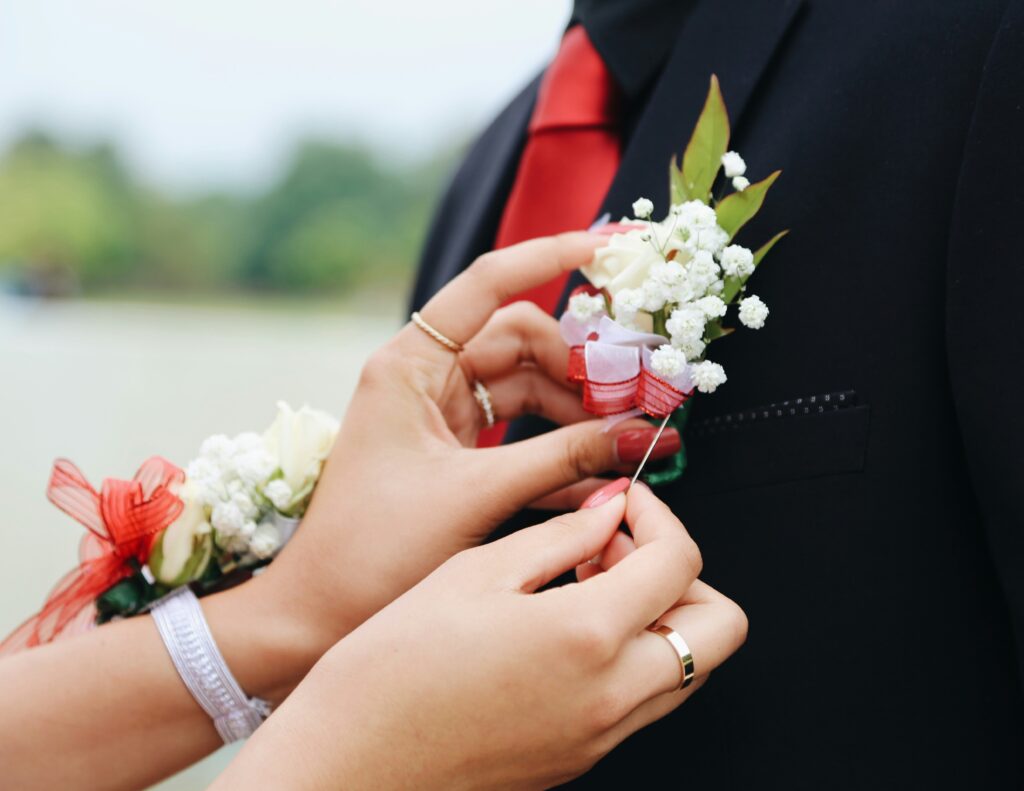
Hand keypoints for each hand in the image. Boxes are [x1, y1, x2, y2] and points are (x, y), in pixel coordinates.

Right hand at [217, 482, 746, 789]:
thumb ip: (559, 538)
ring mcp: (602, 736)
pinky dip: (631, 653)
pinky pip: (644, 699)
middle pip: (720, 628)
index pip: (681, 561)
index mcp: (587, 636)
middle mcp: (612, 695)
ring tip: (587, 584)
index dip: (660, 514)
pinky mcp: (583, 757)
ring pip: (689, 668)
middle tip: (620, 548)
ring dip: (661, 614)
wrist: (350, 762)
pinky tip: (568, 627)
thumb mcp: (474, 574)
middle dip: (684, 574)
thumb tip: (609, 514)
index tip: (625, 502)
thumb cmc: (391, 669)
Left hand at [244, 233, 681, 692]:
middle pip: (522, 341)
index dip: (551, 256)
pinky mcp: (453, 451)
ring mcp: (440, 413)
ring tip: (625, 441)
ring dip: (577, 412)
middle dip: (581, 366)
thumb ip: (564, 459)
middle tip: (635, 398)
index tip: (610, 247)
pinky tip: (597, 473)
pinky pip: (518, 431)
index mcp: (410, 364)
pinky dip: (557, 447)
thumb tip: (641, 434)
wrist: (318, 612)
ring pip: (527, 387)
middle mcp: (424, 377)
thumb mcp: (476, 495)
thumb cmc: (374, 549)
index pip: (488, 284)